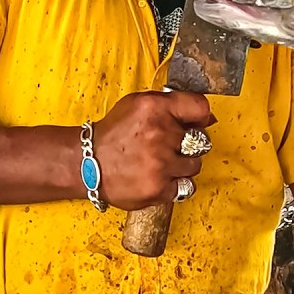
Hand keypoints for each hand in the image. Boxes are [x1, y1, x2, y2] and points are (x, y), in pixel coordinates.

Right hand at [90, 90, 214, 210]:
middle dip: (189, 143)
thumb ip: (173, 104)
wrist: (85, 163)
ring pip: (195, 165)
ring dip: (182, 165)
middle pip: (201, 139)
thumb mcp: (139, 104)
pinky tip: (158, 177)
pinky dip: (175, 184)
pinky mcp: (158, 189)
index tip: (194, 123)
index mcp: (155, 108)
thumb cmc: (114, 134)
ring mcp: (160, 164)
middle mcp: (159, 134)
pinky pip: (186, 186)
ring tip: (160, 162)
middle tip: (169, 146)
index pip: (201, 108)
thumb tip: (208, 118)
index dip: (200, 117)